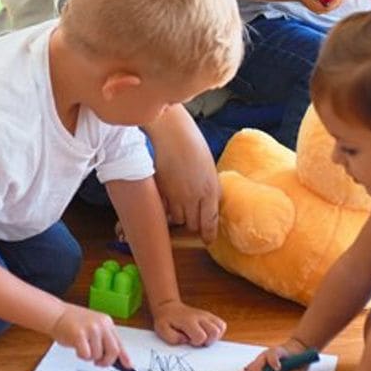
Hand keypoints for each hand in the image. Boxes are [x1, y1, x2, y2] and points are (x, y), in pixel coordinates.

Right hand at [50, 305, 126, 367]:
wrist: (56, 314)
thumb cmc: (73, 323)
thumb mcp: (94, 327)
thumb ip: (105, 340)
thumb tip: (116, 358)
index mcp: (107, 322)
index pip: (119, 343)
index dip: (125, 357)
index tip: (129, 366)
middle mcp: (101, 325)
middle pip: (113, 351)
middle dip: (106, 361)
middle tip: (99, 363)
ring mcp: (91, 329)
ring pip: (98, 355)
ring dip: (90, 357)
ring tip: (83, 347)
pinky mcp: (80, 335)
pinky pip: (86, 355)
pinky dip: (81, 356)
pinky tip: (77, 348)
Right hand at [150, 116, 219, 236]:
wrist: (171, 131)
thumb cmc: (192, 143)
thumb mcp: (209, 168)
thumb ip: (210, 188)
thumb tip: (210, 204)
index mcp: (211, 190)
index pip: (210, 221)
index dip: (209, 234)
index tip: (207, 239)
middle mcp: (194, 197)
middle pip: (193, 225)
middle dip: (193, 224)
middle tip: (192, 218)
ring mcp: (175, 196)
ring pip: (177, 220)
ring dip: (178, 216)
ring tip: (178, 205)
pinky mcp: (160, 192)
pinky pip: (163, 210)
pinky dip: (165, 209)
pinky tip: (166, 201)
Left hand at [151, 299, 225, 345]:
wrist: (169, 308)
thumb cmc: (166, 320)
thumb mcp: (162, 330)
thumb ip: (173, 338)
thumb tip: (186, 340)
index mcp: (188, 321)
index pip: (201, 336)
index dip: (196, 343)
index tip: (188, 340)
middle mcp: (200, 317)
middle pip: (215, 332)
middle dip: (208, 341)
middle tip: (197, 340)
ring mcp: (206, 315)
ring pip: (221, 328)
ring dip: (214, 337)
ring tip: (203, 337)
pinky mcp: (210, 316)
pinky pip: (221, 325)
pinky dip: (217, 332)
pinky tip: (207, 334)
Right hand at [242, 338, 311, 370]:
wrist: (296, 348)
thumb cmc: (299, 357)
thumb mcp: (302, 364)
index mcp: (281, 351)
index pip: (275, 354)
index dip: (275, 361)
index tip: (277, 369)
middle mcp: (270, 353)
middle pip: (262, 358)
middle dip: (259, 367)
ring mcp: (265, 357)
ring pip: (257, 362)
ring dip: (251, 369)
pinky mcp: (263, 362)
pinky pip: (255, 365)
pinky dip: (249, 369)